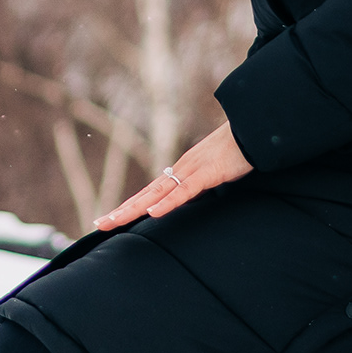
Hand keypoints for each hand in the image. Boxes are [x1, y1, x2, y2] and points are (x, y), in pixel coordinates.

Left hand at [93, 122, 250, 230]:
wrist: (252, 128)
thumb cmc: (236, 150)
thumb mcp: (213, 173)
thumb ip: (198, 186)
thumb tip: (186, 199)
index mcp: (180, 171)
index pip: (149, 192)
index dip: (130, 205)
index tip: (111, 217)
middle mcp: (179, 170)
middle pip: (145, 194)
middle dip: (122, 210)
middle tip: (99, 224)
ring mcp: (191, 171)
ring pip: (157, 194)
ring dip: (135, 208)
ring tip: (115, 221)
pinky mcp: (207, 173)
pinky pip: (184, 190)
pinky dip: (168, 202)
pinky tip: (153, 213)